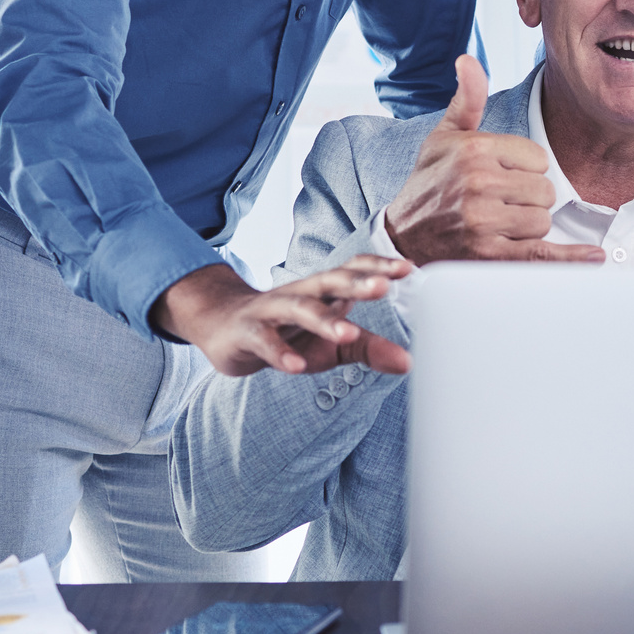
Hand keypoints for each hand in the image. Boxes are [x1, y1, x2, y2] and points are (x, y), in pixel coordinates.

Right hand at [153, 257, 412, 377]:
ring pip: (298, 308)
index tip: (409, 268)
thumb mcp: (329, 344)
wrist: (224, 329)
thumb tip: (407, 362)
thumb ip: (367, 347)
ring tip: (347, 333)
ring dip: (323, 319)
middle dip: (356, 283)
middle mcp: (300, 293)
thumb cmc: (288, 333)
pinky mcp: (247, 332)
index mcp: (323, 291)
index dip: (378, 266)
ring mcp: (271, 310)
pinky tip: (296, 367)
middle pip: (329, 281)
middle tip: (383, 287)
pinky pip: (264, 340)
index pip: (352, 269)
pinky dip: (280, 352)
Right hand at [382, 56, 605, 266]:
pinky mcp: (487, 255)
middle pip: (545, 191)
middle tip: (498, 203)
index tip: (500, 176)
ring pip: (542, 221)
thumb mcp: (444, 136)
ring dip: (526, 228)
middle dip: (528, 200)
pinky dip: (567, 259)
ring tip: (496, 225)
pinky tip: (592, 256)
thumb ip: (466, 99)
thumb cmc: (429, 183)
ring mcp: (483, 221)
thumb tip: (468, 60)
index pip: (539, 158)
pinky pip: (540, 254)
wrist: (401, 236)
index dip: (525, 169)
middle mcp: (478, 182)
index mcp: (474, 149)